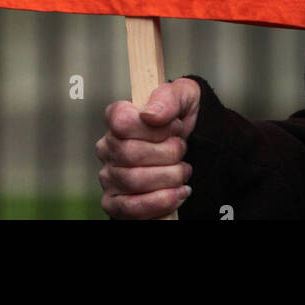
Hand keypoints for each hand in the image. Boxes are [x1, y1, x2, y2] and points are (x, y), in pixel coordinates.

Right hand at [96, 77, 200, 218]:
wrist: (197, 148)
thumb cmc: (180, 120)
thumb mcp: (183, 97)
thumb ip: (167, 98)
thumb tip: (149, 114)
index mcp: (117, 117)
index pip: (121, 121)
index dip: (152, 128)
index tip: (174, 128)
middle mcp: (107, 146)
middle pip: (130, 153)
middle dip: (167, 154)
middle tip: (182, 151)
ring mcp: (109, 175)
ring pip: (133, 181)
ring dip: (167, 178)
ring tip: (182, 171)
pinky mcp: (114, 202)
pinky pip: (130, 207)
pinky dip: (159, 202)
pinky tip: (177, 193)